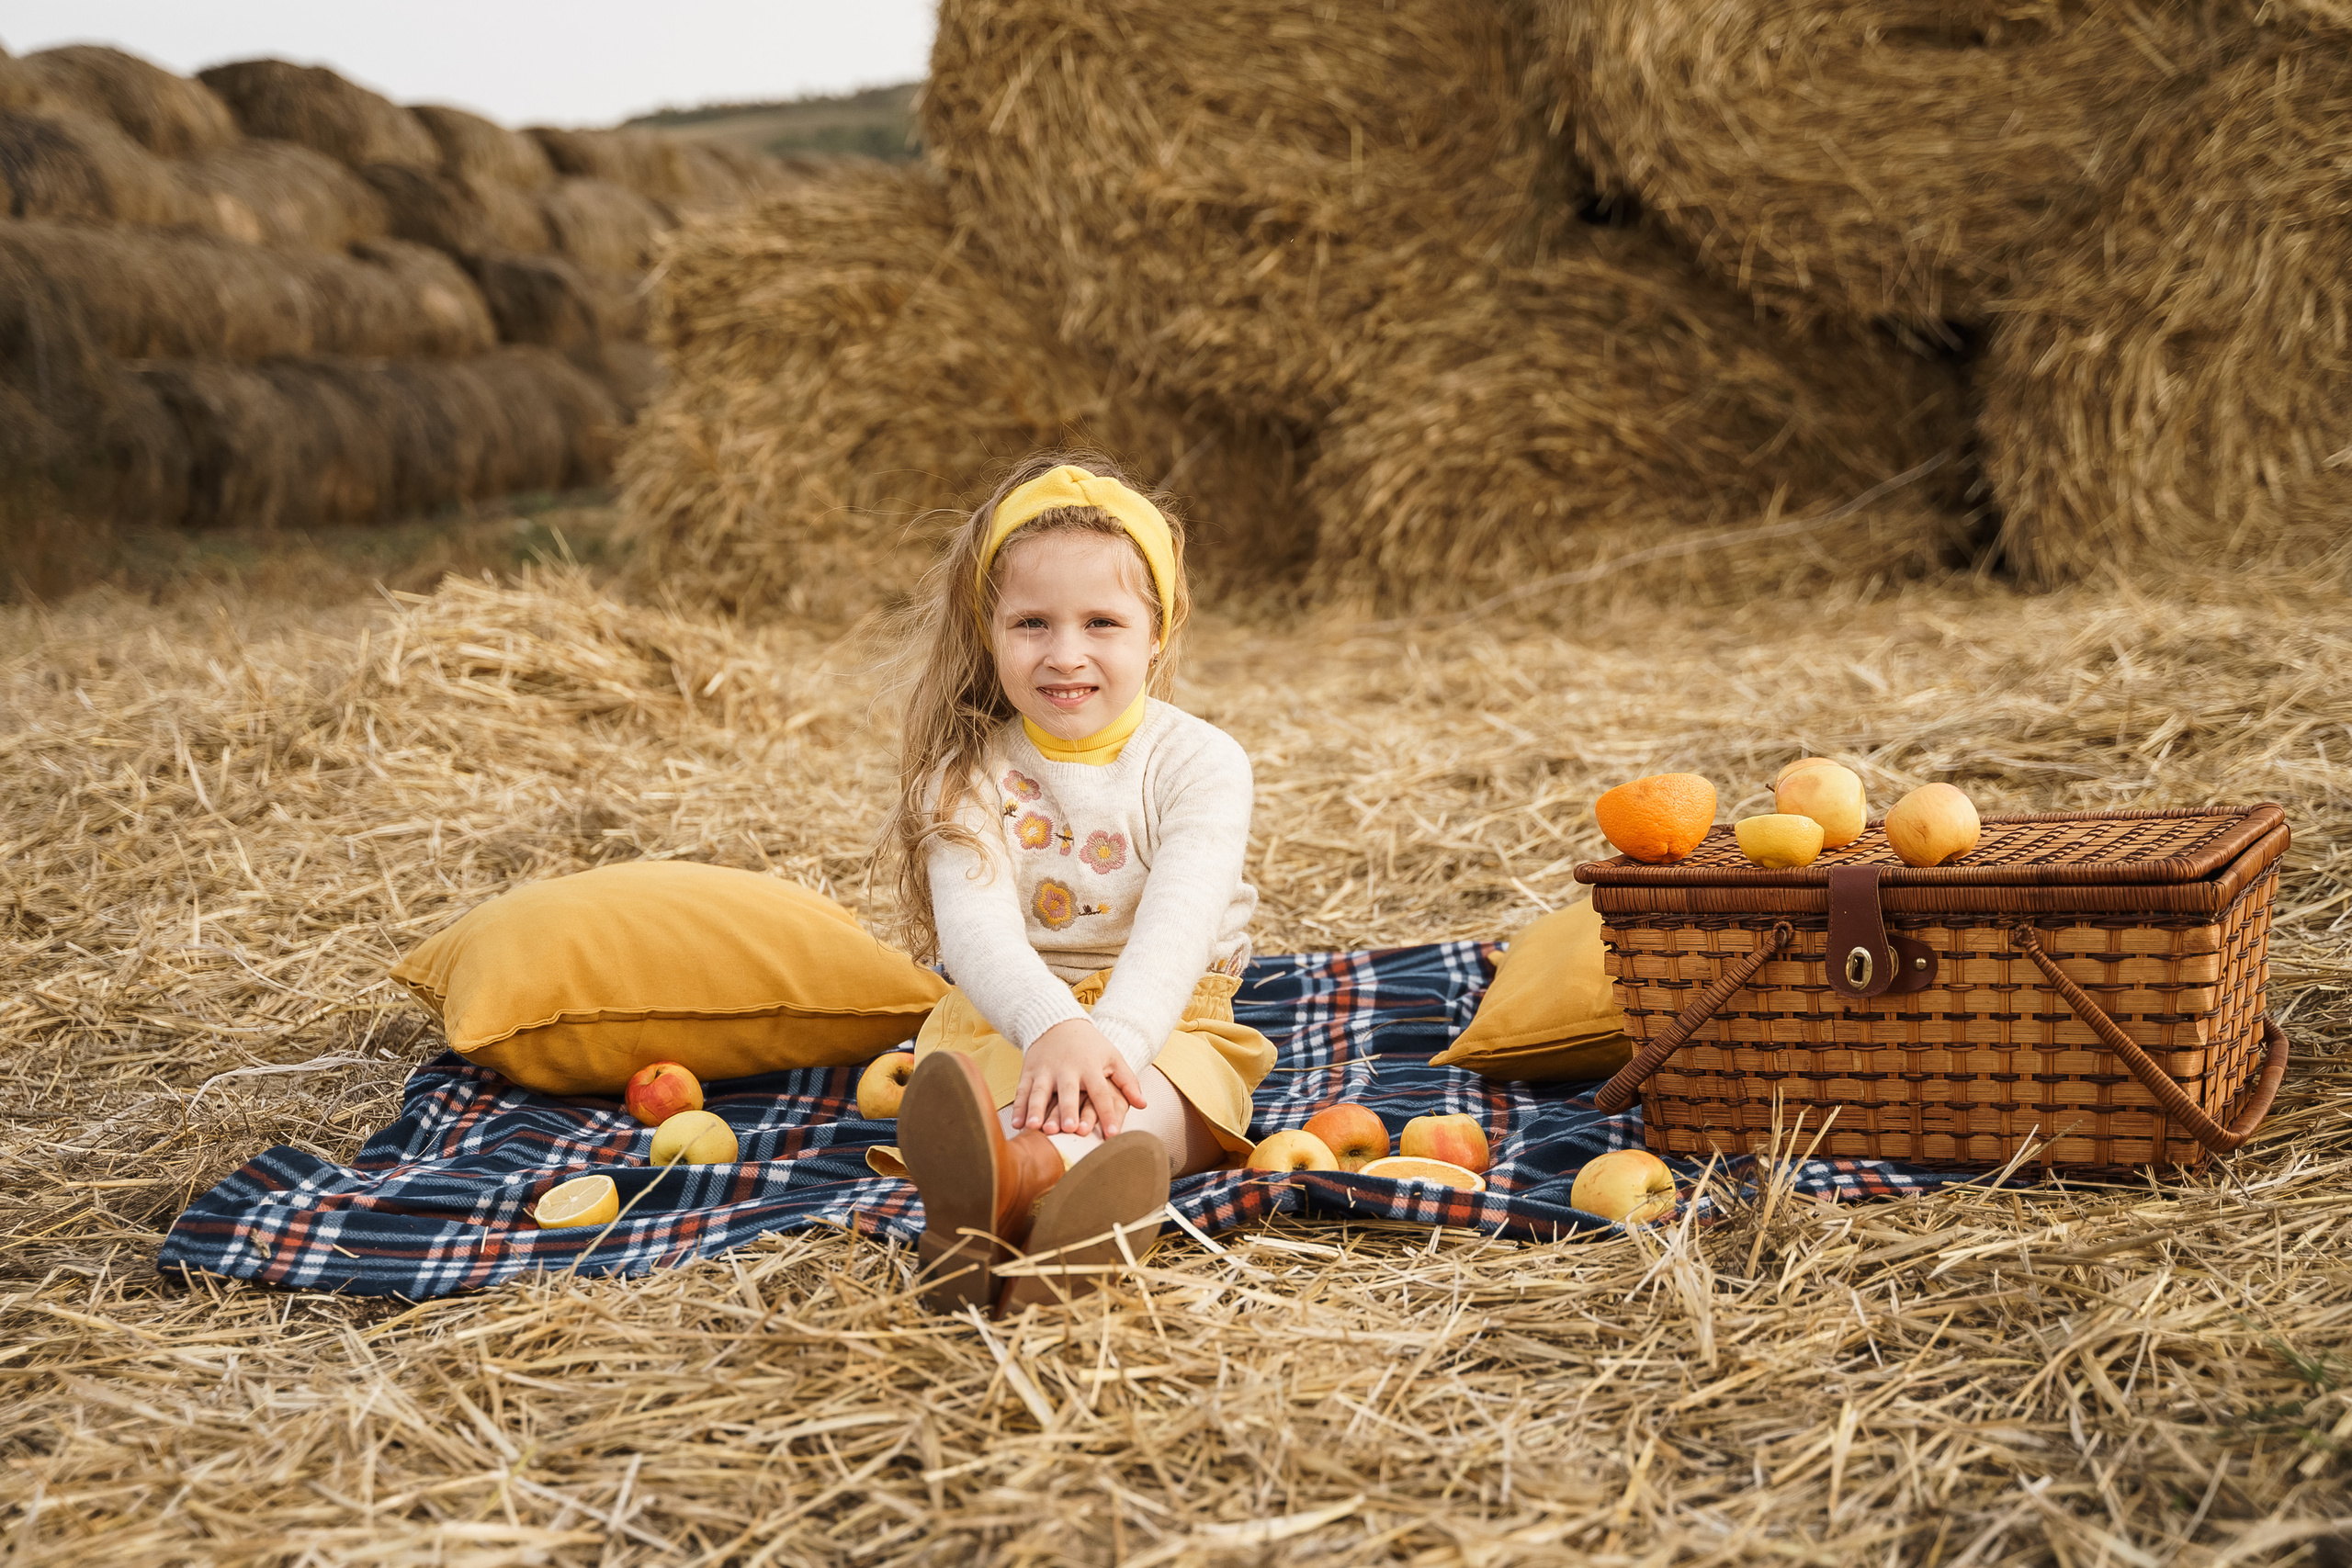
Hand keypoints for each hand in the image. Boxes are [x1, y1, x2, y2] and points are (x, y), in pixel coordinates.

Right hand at [1014, 1019, 1145, 1135]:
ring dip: (1037, 1109)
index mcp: (1090, 1067)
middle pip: (1067, 1091)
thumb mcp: (1113, 1057)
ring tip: (1035, 1127)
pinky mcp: (1028, 1071)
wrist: (1058, 1022)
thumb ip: (1127, 1081)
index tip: (1113, 1135)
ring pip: (1040, 1091)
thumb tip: (1143, 1104)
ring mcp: (1045, 1070)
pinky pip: (1022, 1090)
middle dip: (1068, 1110)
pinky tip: (1017, 1125)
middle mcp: (1066, 1069)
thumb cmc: (1090, 1046)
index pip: (1101, 1092)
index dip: (1107, 1113)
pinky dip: (1019, 1107)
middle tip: (1070, 1129)